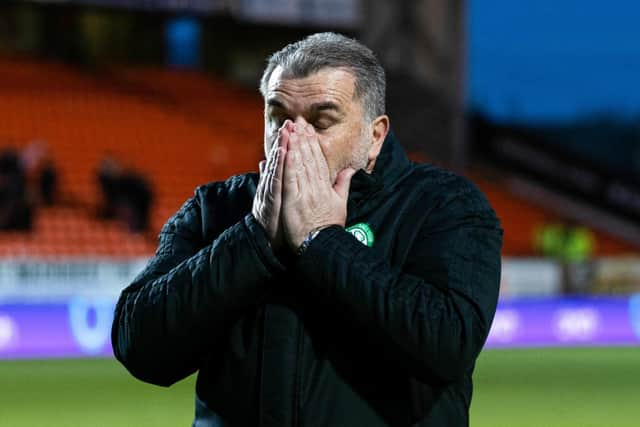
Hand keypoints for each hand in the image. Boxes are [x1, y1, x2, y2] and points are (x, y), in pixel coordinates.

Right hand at [252, 121, 292, 248]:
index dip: (287, 143)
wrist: (265, 239)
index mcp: (276, 183)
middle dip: (284, 141)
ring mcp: (269, 191)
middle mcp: (272, 184)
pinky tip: (281, 156)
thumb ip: (271, 178)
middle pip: (279, 160)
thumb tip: (264, 162)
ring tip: (284, 135)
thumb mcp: (275, 195)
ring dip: (279, 150)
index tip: (294, 128)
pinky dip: (277, 168)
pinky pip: (274, 182)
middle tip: (289, 123)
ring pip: (275, 168)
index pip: (283, 160)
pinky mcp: (270, 200)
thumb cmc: (274, 219)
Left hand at [282, 120, 355, 249]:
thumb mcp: (340, 204)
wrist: (323, 244)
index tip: (309, 129)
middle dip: (304, 138)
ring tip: (291, 129)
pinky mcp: (294, 200)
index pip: (319, 160)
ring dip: (295, 145)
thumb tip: (349, 169)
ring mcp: (305, 193)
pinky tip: (286, 151)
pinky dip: (288, 164)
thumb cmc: (330, 226)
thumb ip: (343, 184)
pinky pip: (290, 179)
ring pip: (300, 165)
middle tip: (299, 121)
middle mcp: (316, 186)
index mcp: (326, 186)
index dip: (314, 143)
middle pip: (309, 158)